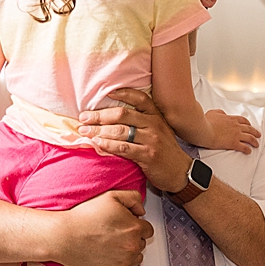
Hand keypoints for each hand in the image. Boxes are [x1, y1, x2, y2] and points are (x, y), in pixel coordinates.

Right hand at [55, 190, 152, 265]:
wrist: (63, 237)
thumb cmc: (83, 217)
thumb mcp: (110, 196)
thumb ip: (133, 198)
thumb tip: (141, 210)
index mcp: (135, 228)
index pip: (147, 230)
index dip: (135, 226)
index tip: (124, 226)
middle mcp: (132, 247)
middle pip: (141, 244)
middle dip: (131, 239)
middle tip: (113, 234)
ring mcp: (123, 262)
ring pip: (134, 258)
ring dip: (126, 252)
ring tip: (108, 245)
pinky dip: (115, 264)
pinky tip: (102, 255)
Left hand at [80, 88, 194, 192]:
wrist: (181, 172)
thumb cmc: (165, 151)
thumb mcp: (160, 131)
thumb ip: (144, 122)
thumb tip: (115, 116)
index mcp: (156, 116)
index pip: (140, 98)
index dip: (123, 93)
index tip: (106, 93)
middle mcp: (154, 125)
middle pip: (122, 114)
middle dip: (99, 116)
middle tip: (84, 118)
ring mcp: (151, 140)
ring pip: (120, 131)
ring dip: (99, 131)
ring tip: (85, 132)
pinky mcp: (147, 155)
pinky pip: (123, 148)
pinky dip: (108, 145)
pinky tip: (97, 144)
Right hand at [205, 109, 259, 154]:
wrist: (204, 130)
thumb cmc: (206, 121)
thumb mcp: (213, 113)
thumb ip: (219, 112)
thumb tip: (223, 113)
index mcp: (231, 119)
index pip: (243, 120)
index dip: (248, 124)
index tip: (250, 126)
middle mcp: (236, 126)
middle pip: (249, 129)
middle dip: (255, 132)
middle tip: (258, 135)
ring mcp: (236, 135)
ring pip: (250, 138)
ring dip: (254, 141)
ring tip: (257, 144)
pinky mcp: (234, 143)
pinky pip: (244, 147)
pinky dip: (248, 149)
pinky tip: (249, 151)